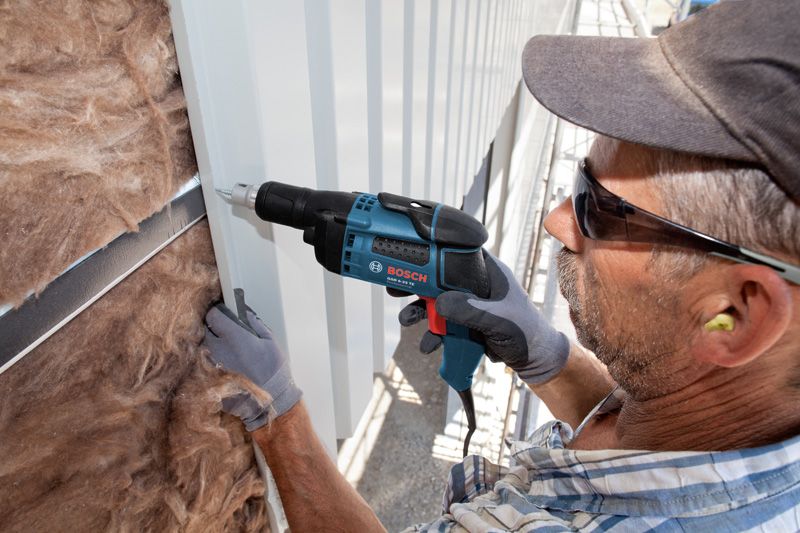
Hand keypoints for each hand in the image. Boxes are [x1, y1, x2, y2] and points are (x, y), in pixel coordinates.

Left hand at [203, 304, 301, 429]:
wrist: (268, 403)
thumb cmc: (272, 371)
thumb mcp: (270, 341)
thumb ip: (254, 323)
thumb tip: (244, 313)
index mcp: (233, 337)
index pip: (213, 315)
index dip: (219, 313)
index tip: (224, 314)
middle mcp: (217, 349)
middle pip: (205, 330)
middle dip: (215, 329)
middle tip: (228, 334)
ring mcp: (210, 365)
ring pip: (204, 347)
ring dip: (214, 346)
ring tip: (230, 352)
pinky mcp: (208, 378)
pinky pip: (205, 363)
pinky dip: (214, 361)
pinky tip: (228, 366)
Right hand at [397, 252, 568, 384]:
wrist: (535, 361)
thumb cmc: (527, 333)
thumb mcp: (499, 320)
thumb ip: (471, 311)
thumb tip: (440, 302)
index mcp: (487, 272)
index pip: (456, 254)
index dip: (432, 254)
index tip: (410, 259)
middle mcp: (475, 284)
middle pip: (438, 278)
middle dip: (417, 285)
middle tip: (396, 289)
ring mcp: (469, 304)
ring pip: (436, 302)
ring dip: (420, 312)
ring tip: (408, 321)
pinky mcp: (465, 322)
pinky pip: (442, 324)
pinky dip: (432, 333)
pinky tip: (429, 345)